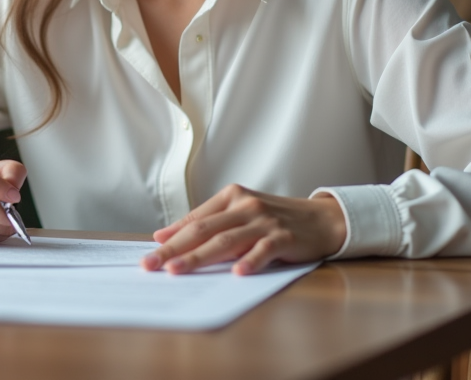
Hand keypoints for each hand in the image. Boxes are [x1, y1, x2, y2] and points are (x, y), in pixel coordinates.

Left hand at [141, 185, 345, 274]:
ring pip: (226, 240)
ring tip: (178, 270)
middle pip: (204, 230)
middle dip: (174, 249)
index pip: (195, 219)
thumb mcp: (241, 213)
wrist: (322, 219)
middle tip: (152, 265)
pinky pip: (264, 250)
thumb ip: (209, 222)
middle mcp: (246, 206)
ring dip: (199, 257)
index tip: (149, 252)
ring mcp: (265, 221)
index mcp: (231, 196)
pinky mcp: (285, 237)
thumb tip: (167, 236)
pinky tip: (237, 274)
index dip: (171, 237)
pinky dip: (250, 261)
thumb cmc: (275, 219)